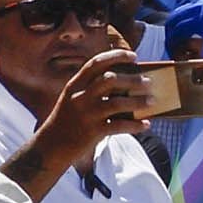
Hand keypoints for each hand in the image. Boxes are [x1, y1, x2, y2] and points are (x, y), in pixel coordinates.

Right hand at [27, 50, 157, 176]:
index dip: (116, 56)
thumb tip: (124, 83)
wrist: (50, 147)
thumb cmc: (66, 120)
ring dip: (138, 101)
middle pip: (110, 80)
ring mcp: (87, 114)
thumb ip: (90, 89)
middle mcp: (80, 97)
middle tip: (148, 81)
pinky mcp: (93, 132)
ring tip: (152, 101)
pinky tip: (145, 124)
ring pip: (118, 103)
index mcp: (75, 85)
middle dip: (132, 79)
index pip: (96, 63)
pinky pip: (119, 126)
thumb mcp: (72, 99)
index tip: (133, 56)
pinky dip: (135, 125)